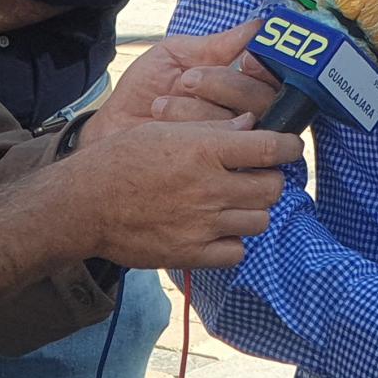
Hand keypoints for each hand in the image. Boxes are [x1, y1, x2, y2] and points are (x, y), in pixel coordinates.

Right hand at [59, 116, 300, 268]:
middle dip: (273, 179)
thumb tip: (251, 123)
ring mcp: (202, 224)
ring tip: (238, 203)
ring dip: (255, 210)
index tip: (293, 146)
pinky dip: (235, 242)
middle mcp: (210, 188)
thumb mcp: (167, 129)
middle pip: (273, 187)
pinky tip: (221, 230)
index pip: (272, 148)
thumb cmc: (123, 159)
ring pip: (261, 220)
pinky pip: (236, 252)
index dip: (291, 146)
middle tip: (260, 176)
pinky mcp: (190, 254)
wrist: (84, 205)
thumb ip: (213, 128)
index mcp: (207, 150)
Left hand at [87, 20, 283, 141]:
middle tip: (187, 80)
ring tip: (162, 104)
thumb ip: (218, 44)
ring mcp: (230, 143)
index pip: (273, 75)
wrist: (112, 128)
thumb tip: (261, 26)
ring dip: (197, 109)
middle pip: (264, 100)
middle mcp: (242, 113)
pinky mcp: (215, 167)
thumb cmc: (145, 90)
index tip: (245, 59)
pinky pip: (220, 149)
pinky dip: (190, 131)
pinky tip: (163, 123)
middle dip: (224, 85)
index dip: (264, 67)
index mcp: (239, 83)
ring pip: (241, 124)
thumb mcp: (176, 56)